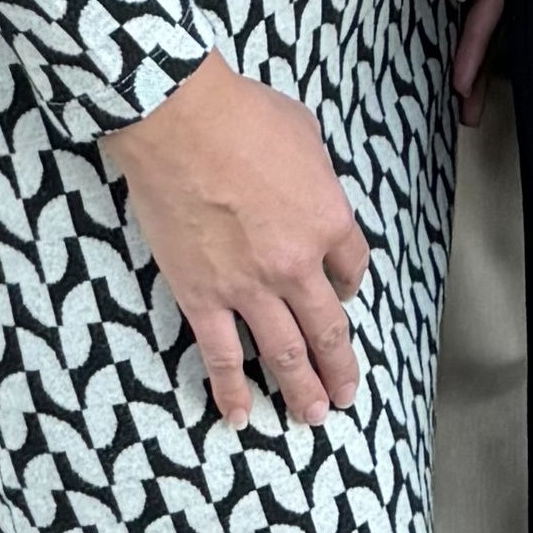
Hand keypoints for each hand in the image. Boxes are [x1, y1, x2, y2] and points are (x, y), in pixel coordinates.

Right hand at [103, 52, 370, 426]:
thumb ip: (313, 174)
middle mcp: (297, 265)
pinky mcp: (202, 296)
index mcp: (328, 221)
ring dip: (301, 388)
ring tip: (313, 416)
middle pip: (328, 326)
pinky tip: (240, 416)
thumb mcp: (303, 134)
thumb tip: (307, 185)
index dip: (350, 284)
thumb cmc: (242, 116)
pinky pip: (221, 355)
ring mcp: (249, 287)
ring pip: (283, 353)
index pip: (352, 267)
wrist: (181, 122)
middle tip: (345, 395)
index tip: (344, 293)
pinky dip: (231, 389)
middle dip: (338, 366)